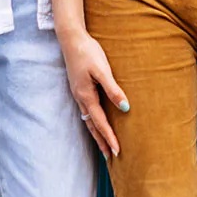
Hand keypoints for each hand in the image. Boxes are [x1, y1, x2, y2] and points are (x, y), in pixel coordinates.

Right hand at [58, 29, 128, 156]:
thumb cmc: (88, 52)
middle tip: (110, 157)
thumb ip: (113, 89)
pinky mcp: (79, 88)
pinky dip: (92, 121)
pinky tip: (96, 121)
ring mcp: (78, 94)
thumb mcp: (102, 70)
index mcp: (86, 96)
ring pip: (88, 119)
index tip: (117, 152)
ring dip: (96, 133)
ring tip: (103, 145)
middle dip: (101, 141)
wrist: (71, 39)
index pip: (100, 122)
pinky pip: (87, 110)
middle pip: (92, 125)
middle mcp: (81, 98)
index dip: (109, 137)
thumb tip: (125, 107)